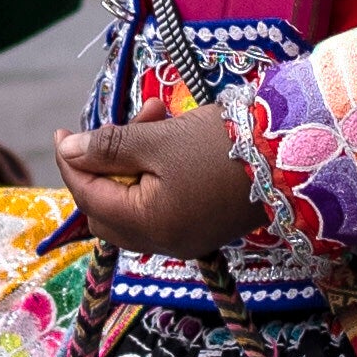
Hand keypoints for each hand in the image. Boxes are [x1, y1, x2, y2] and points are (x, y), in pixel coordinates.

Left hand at [47, 102, 258, 256]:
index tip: (63, 131)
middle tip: (121, 125)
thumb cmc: (223, 146)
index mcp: (148, 226)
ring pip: (134, 203)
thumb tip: (69, 151)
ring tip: (153, 114)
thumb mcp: (159, 140)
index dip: (71, 163)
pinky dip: (153, 173)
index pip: (89, 197)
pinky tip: (168, 136)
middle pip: (107, 208)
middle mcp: (164, 242)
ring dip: (132, 161)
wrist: (293, 156)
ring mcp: (185, 238)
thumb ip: (109, 147)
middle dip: (104, 163)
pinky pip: (159, 204)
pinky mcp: (202, 226)